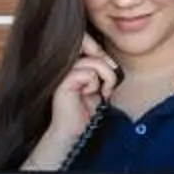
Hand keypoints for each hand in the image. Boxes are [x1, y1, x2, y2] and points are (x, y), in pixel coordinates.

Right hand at [30, 41, 119, 164]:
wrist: (75, 131)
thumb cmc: (86, 109)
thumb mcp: (98, 84)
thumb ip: (99, 67)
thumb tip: (107, 57)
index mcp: (71, 62)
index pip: (87, 42)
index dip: (100, 50)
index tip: (111, 69)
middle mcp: (65, 64)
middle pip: (92, 48)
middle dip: (106, 64)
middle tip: (108, 83)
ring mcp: (62, 71)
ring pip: (94, 61)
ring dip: (105, 78)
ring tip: (101, 91)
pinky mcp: (64, 82)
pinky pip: (89, 73)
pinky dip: (95, 85)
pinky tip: (88, 95)